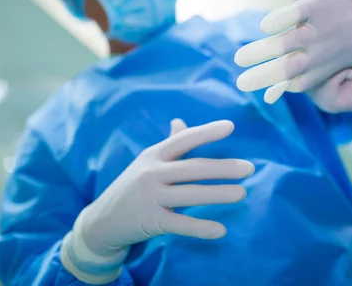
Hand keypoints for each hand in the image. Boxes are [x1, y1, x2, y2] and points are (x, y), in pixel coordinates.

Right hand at [61, 119, 254, 282]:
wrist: (101, 221)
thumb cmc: (131, 187)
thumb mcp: (146, 163)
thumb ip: (168, 145)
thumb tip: (180, 122)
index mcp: (153, 155)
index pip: (183, 140)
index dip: (206, 132)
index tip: (230, 127)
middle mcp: (151, 173)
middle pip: (193, 168)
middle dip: (223, 168)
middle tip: (249, 168)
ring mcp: (150, 197)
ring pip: (191, 195)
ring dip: (219, 194)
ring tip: (242, 193)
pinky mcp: (151, 221)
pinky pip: (181, 225)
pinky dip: (202, 228)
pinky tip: (221, 230)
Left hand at [235, 0, 351, 103]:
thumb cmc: (333, 5)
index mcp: (315, 9)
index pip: (297, 14)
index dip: (281, 20)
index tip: (264, 26)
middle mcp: (317, 33)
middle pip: (288, 44)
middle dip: (262, 52)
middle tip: (238, 59)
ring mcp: (319, 55)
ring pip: (291, 68)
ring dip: (266, 76)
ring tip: (242, 84)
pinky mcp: (321, 71)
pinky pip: (302, 82)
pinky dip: (285, 88)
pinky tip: (268, 94)